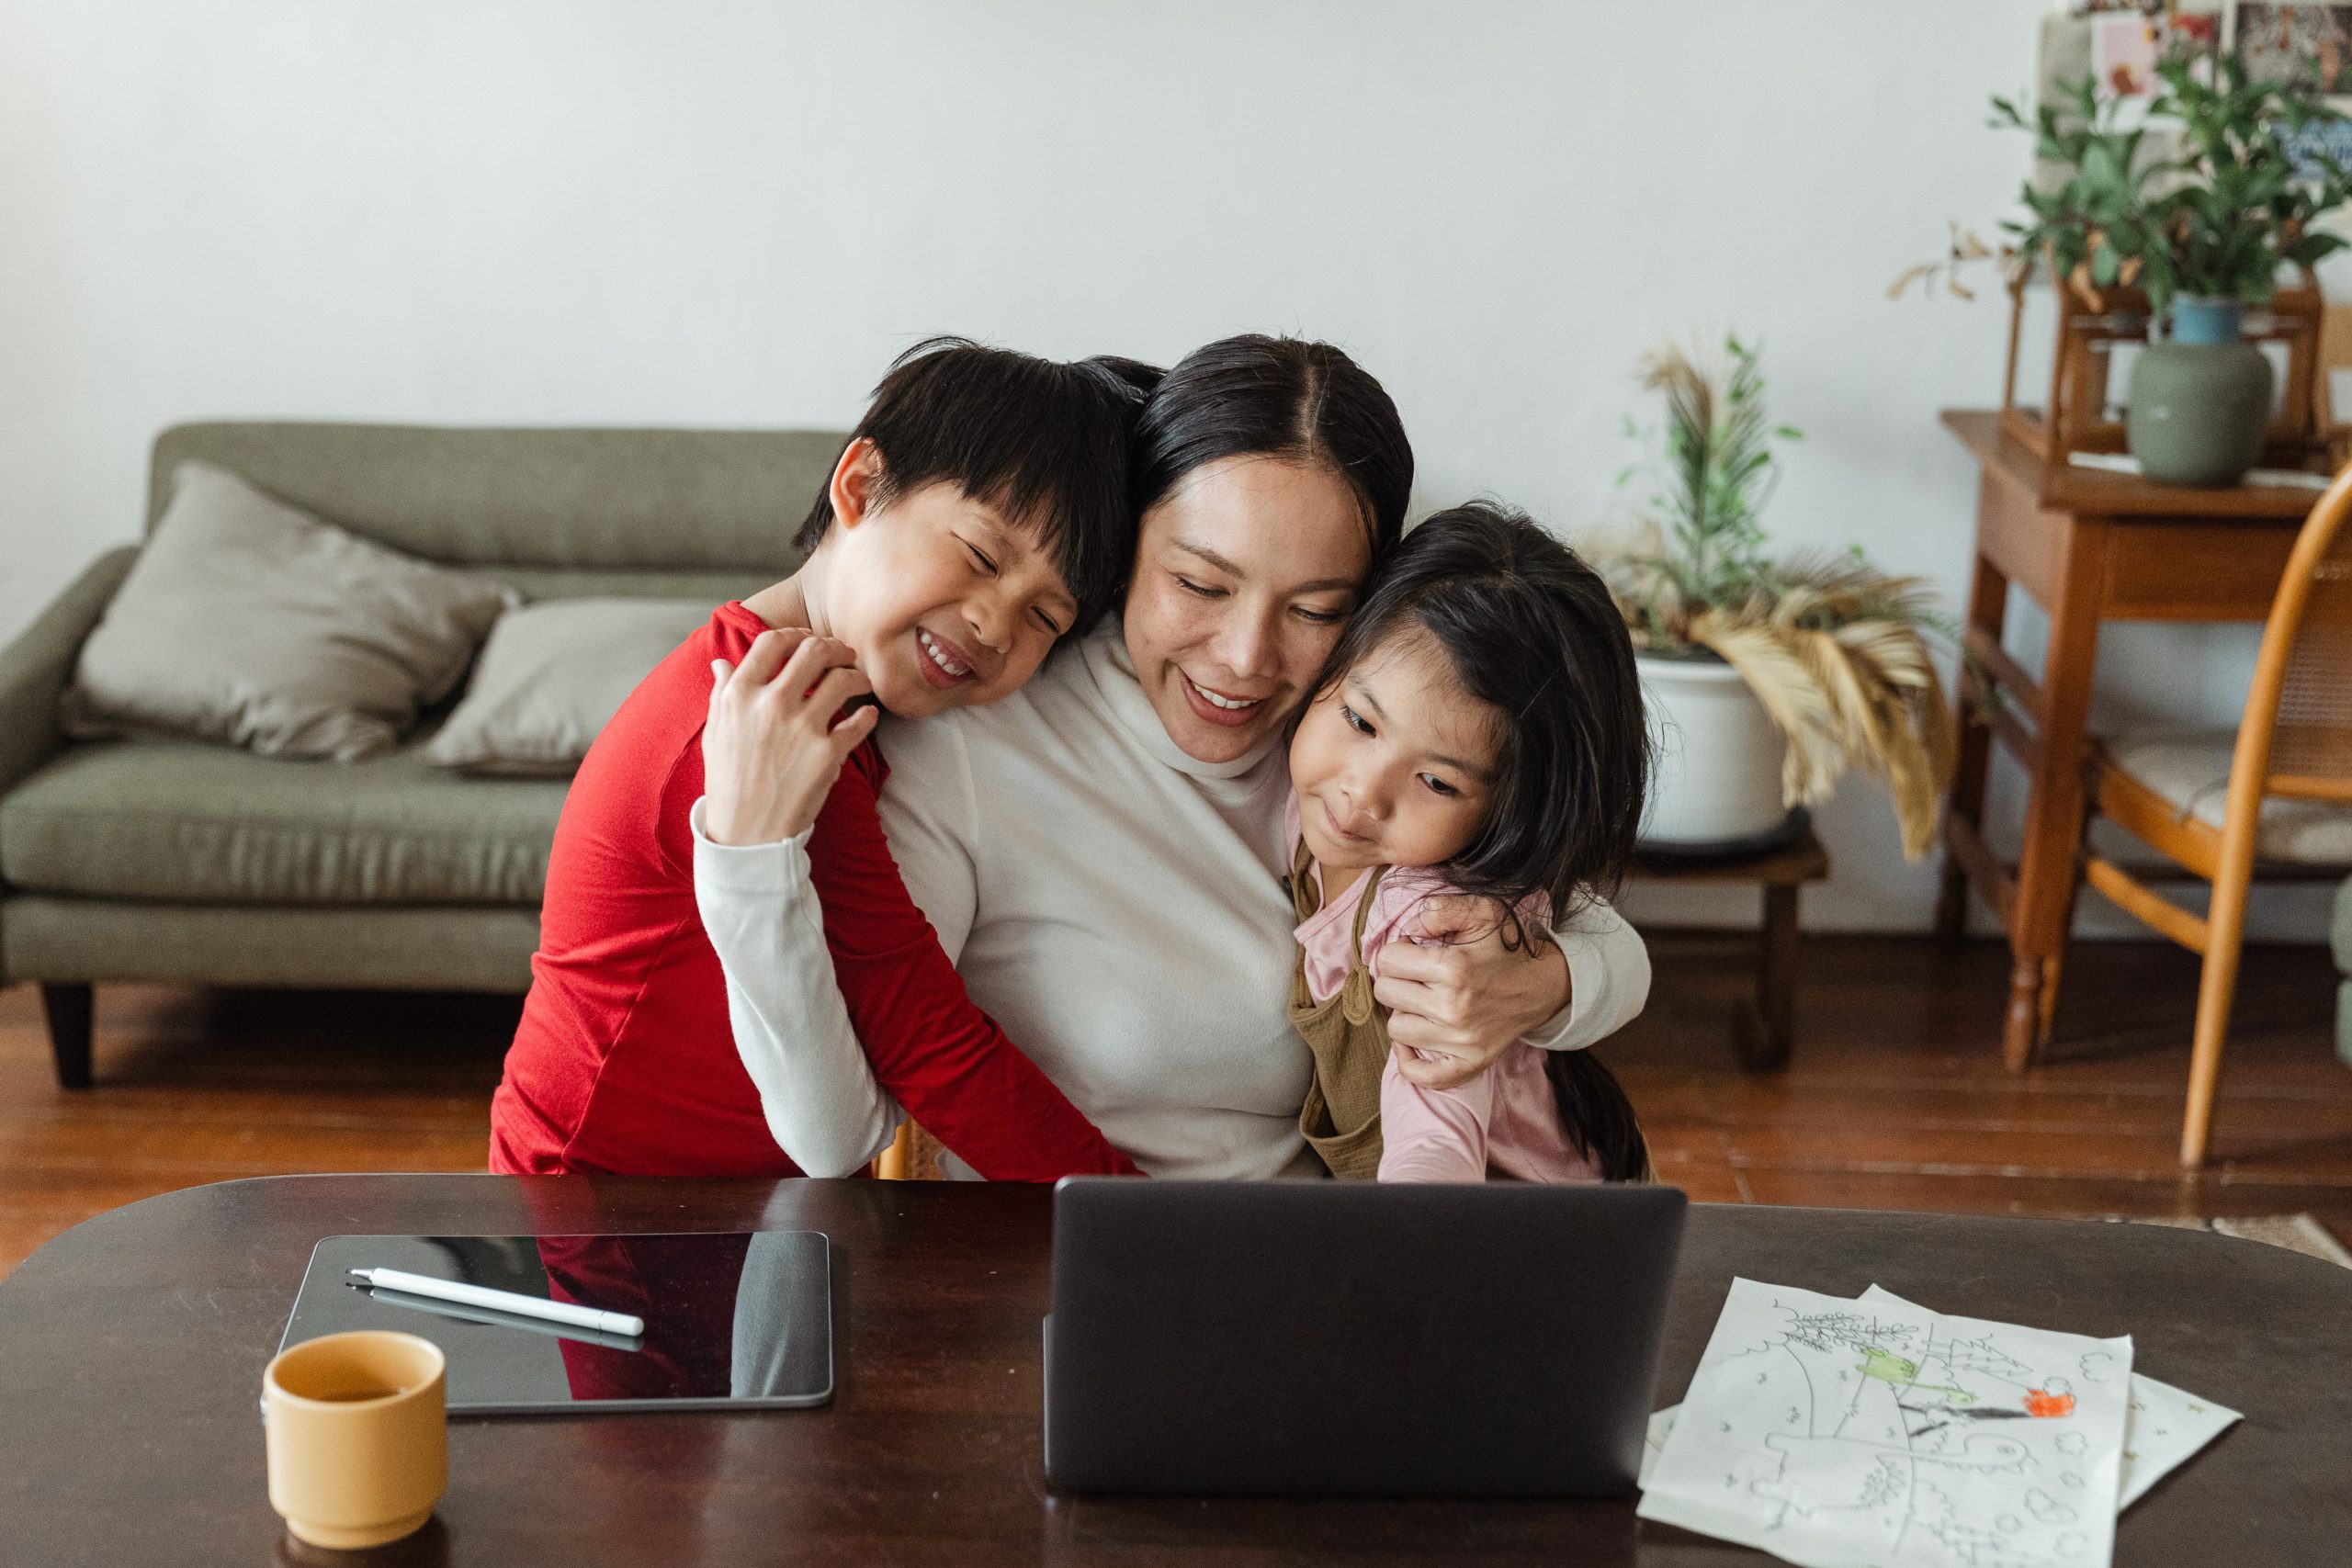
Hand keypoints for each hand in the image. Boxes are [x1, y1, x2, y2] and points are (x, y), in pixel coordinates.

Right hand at [701, 628, 878, 845]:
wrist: (746, 834)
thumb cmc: (729, 783)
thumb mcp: (716, 734)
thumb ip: (722, 694)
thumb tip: (722, 663)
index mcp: (739, 696)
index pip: (772, 642)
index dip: (796, 635)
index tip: (809, 640)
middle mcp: (770, 705)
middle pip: (814, 651)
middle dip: (836, 648)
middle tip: (845, 655)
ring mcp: (801, 728)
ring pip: (843, 680)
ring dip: (857, 676)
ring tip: (860, 682)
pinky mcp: (827, 754)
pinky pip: (860, 721)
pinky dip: (868, 714)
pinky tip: (868, 714)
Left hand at [1375, 895, 1571, 1089]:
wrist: (1544, 983)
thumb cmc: (1507, 946)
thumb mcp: (1480, 911)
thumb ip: (1437, 909)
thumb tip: (1407, 930)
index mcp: (1453, 968)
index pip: (1388, 960)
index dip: (1397, 950)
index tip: (1413, 951)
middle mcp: (1453, 1008)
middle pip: (1386, 994)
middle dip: (1397, 978)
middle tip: (1417, 975)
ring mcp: (1461, 1041)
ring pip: (1396, 1030)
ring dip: (1404, 1013)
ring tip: (1423, 1002)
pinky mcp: (1470, 1062)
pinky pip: (1421, 1075)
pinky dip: (1408, 1061)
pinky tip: (1412, 1042)